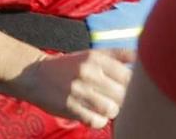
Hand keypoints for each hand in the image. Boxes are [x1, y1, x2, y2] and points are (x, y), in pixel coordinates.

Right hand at [15, 49, 136, 128]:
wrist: (36, 75)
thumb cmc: (69, 66)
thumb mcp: (91, 54)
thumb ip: (116, 55)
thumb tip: (139, 56)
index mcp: (97, 58)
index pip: (128, 76)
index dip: (133, 86)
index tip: (127, 89)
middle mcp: (89, 73)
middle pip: (122, 94)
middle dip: (123, 101)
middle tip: (116, 100)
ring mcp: (79, 91)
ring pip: (111, 109)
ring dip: (111, 112)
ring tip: (106, 108)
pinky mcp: (70, 107)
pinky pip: (95, 121)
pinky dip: (99, 121)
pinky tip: (94, 115)